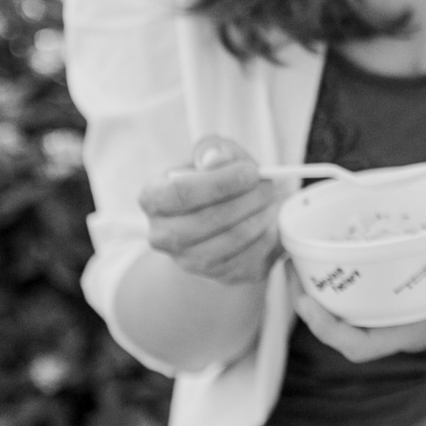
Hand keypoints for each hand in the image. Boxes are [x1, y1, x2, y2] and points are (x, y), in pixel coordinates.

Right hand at [138, 137, 285, 285]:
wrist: (228, 217)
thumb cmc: (218, 181)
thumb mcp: (213, 155)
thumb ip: (213, 149)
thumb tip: (215, 159)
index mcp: (153, 198)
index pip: (179, 193)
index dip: (220, 182)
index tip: (250, 172)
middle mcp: (162, 235)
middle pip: (204, 221)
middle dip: (245, 201)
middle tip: (269, 186)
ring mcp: (188, 261)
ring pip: (228, 243)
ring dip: (258, 219)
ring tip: (272, 201)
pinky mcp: (219, 275)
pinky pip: (247, 261)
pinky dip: (266, 240)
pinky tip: (272, 223)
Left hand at [297, 244, 425, 363]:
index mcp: (421, 329)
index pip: (358, 344)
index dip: (323, 327)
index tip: (303, 295)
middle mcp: (411, 324)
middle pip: (348, 327)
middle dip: (316, 300)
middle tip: (297, 262)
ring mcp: (416, 311)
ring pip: (361, 309)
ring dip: (334, 286)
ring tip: (317, 251)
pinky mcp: (422, 294)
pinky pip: (380, 290)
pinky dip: (361, 271)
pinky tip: (360, 242)